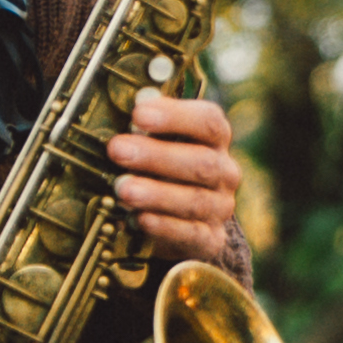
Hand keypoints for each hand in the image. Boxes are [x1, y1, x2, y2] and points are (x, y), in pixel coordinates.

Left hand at [107, 88, 246, 266]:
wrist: (180, 220)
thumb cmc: (161, 170)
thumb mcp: (156, 143)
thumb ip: (145, 126)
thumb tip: (127, 103)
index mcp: (214, 140)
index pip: (208, 122)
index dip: (175, 116)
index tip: (138, 114)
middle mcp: (224, 172)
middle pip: (202, 162)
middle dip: (156, 156)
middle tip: (118, 150)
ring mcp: (219, 207)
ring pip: (195, 200)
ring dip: (156, 193)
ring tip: (122, 189)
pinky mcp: (210, 239)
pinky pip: (192, 234)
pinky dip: (165, 226)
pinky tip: (140, 219)